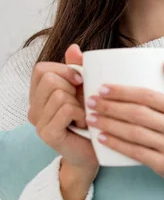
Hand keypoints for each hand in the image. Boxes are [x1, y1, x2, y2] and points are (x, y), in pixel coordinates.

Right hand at [28, 44, 98, 174]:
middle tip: (81, 103)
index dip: (63, 70)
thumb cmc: (89, 118)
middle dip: (72, 88)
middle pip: (49, 79)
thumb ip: (77, 68)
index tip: (80, 81)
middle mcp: (33, 108)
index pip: (41, 69)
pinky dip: (80, 113)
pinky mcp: (48, 134)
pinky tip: (83, 123)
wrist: (93, 152)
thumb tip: (74, 48)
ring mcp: (38, 122)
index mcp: (38, 95)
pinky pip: (65, 109)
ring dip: (79, 103)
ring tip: (83, 115)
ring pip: (59, 94)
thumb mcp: (84, 89)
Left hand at [85, 59, 163, 186]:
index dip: (123, 92)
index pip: (148, 96)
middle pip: (138, 114)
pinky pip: (136, 153)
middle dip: (110, 107)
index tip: (102, 88)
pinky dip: (117, 145)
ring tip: (91, 118)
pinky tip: (101, 138)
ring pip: (134, 134)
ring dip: (109, 125)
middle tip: (90, 102)